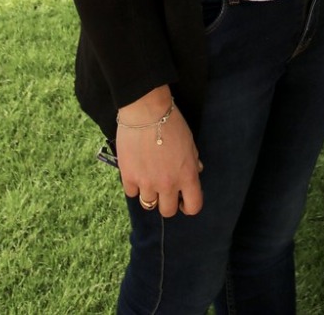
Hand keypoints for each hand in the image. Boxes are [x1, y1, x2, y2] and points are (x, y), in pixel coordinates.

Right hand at [116, 89, 202, 217]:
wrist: (146, 112)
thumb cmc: (172, 124)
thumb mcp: (190, 143)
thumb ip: (192, 162)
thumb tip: (195, 171)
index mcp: (187, 176)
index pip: (193, 206)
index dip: (189, 206)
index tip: (184, 201)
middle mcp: (168, 184)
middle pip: (168, 211)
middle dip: (168, 202)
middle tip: (164, 190)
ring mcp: (147, 183)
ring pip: (148, 204)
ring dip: (150, 194)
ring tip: (149, 179)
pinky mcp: (128, 177)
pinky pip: (132, 193)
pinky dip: (134, 186)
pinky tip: (136, 173)